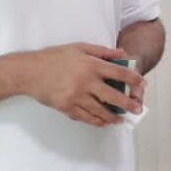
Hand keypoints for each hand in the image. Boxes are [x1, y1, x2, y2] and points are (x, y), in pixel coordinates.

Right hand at [14, 44, 142, 127]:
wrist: (28, 72)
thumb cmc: (53, 57)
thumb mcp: (79, 48)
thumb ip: (102, 51)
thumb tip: (121, 54)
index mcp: (91, 65)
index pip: (119, 73)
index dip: (133, 80)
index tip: (142, 85)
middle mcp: (86, 82)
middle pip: (113, 96)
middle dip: (128, 104)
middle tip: (138, 109)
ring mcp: (76, 96)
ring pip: (100, 111)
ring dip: (113, 117)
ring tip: (121, 120)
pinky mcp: (66, 107)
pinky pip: (85, 117)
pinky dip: (96, 121)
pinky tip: (103, 122)